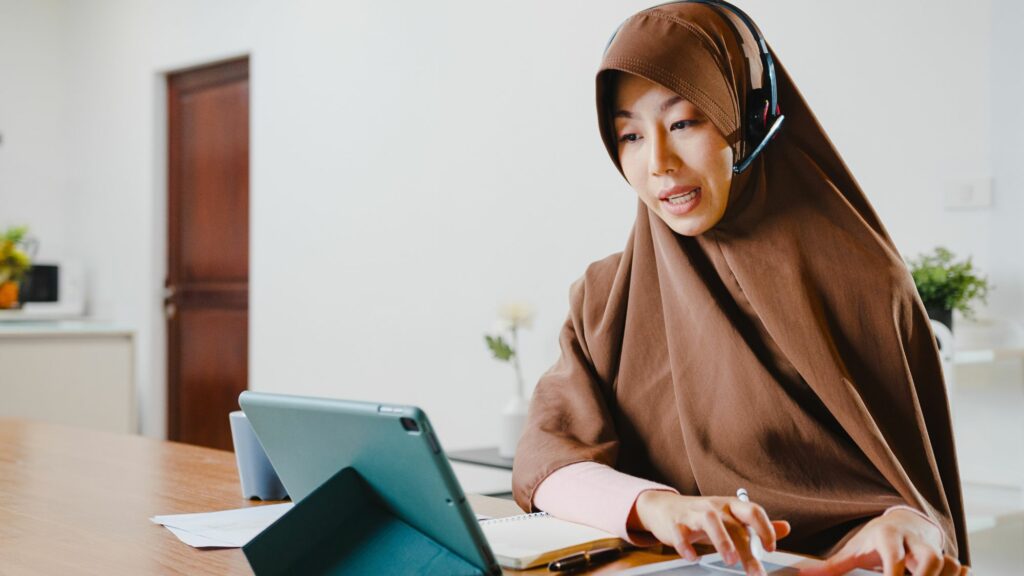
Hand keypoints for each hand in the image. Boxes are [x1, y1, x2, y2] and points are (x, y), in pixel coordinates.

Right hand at [633, 491, 790, 575]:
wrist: (665, 508)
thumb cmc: (703, 516)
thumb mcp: (730, 518)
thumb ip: (756, 525)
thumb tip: (786, 528)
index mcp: (730, 505)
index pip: (753, 511)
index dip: (765, 528)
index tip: (770, 549)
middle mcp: (713, 506)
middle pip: (733, 523)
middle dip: (745, 548)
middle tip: (755, 572)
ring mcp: (693, 513)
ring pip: (709, 520)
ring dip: (721, 540)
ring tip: (730, 560)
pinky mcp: (675, 523)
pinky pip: (680, 532)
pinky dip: (686, 545)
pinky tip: (692, 557)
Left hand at [800, 509, 967, 575]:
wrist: (903, 523)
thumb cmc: (875, 540)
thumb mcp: (854, 549)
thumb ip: (833, 566)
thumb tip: (803, 574)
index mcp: (888, 537)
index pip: (894, 555)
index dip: (894, 572)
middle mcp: (914, 542)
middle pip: (930, 559)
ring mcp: (934, 549)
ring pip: (948, 564)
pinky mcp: (948, 558)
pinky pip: (958, 570)